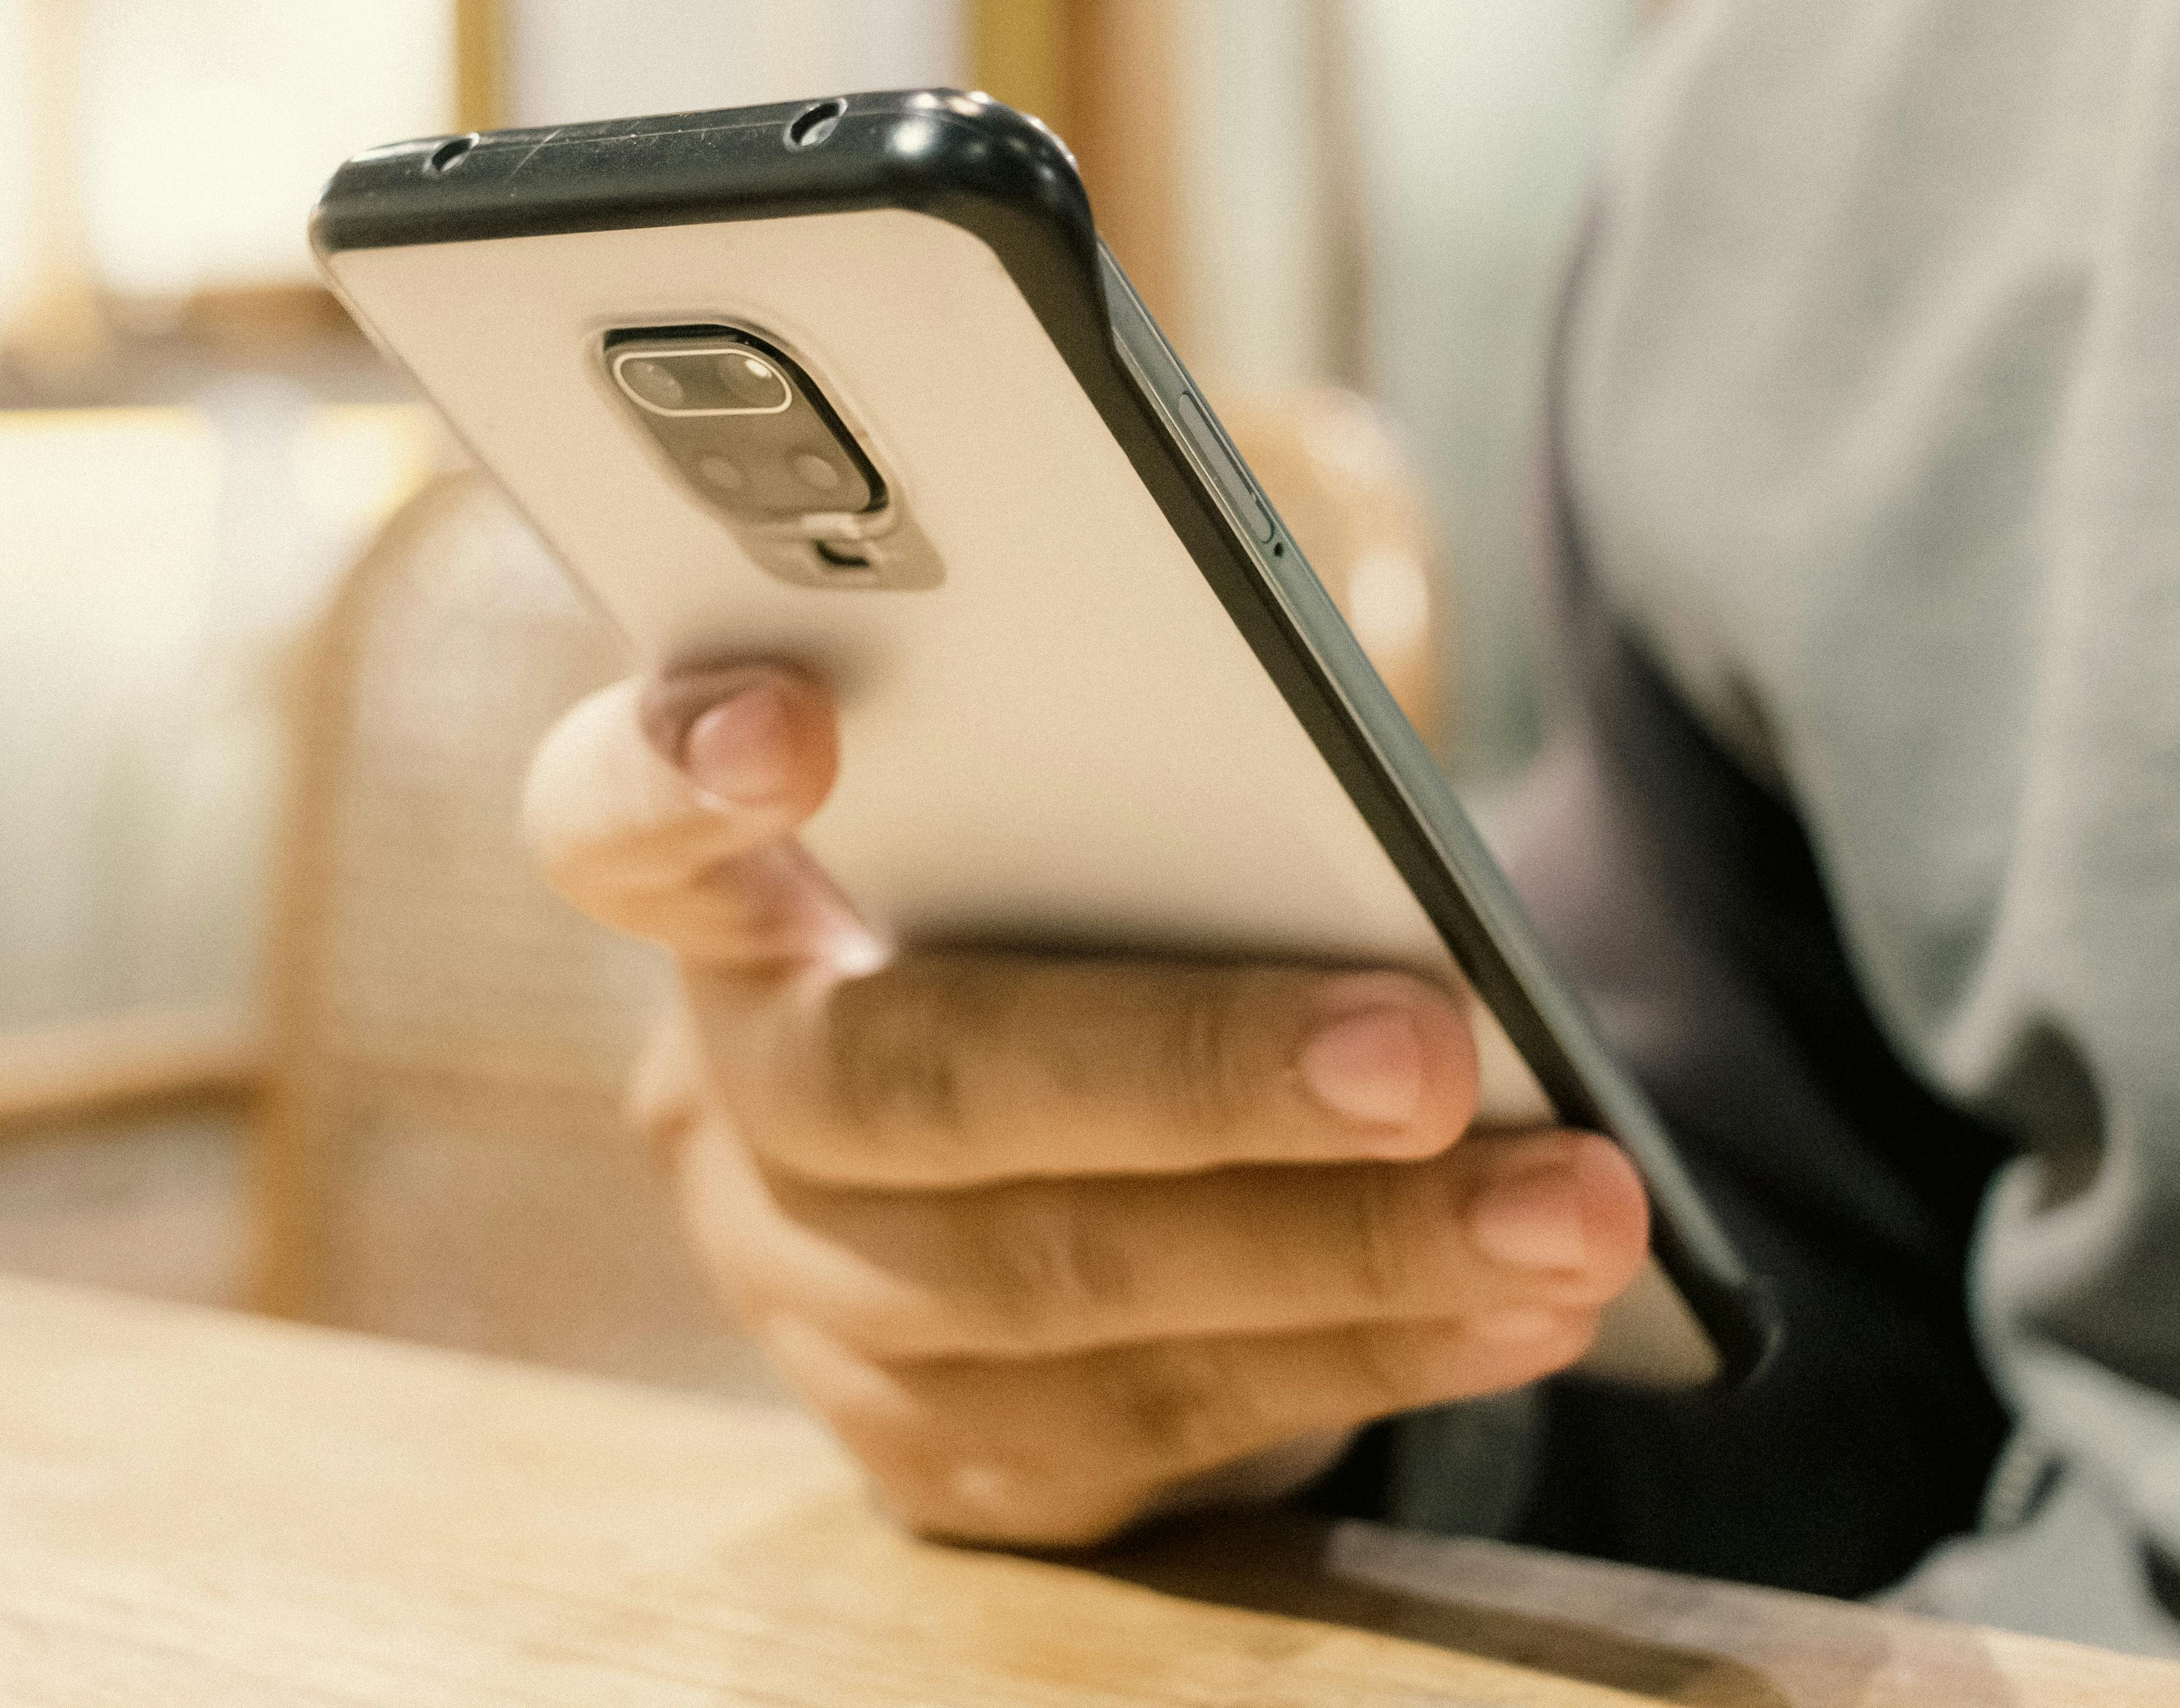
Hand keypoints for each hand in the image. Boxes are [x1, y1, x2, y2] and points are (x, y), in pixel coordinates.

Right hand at [524, 663, 1650, 1547]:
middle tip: (1426, 1050)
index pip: (610, 821)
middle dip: (1186, 1074)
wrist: (1076, 1152)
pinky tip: (1518, 1312)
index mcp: (726, 900)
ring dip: (1345, 1254)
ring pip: (1048, 1293)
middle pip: (902, 1086)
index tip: (792, 728)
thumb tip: (1349, 846)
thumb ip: (1124, 789)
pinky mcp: (933, 1451)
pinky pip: (1145, 1427)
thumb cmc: (1097, 913)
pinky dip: (1357, 1359)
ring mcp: (811, 1301)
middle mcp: (730, 1103)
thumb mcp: (1084, 820)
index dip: (673, 777)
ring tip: (1569, 1211)